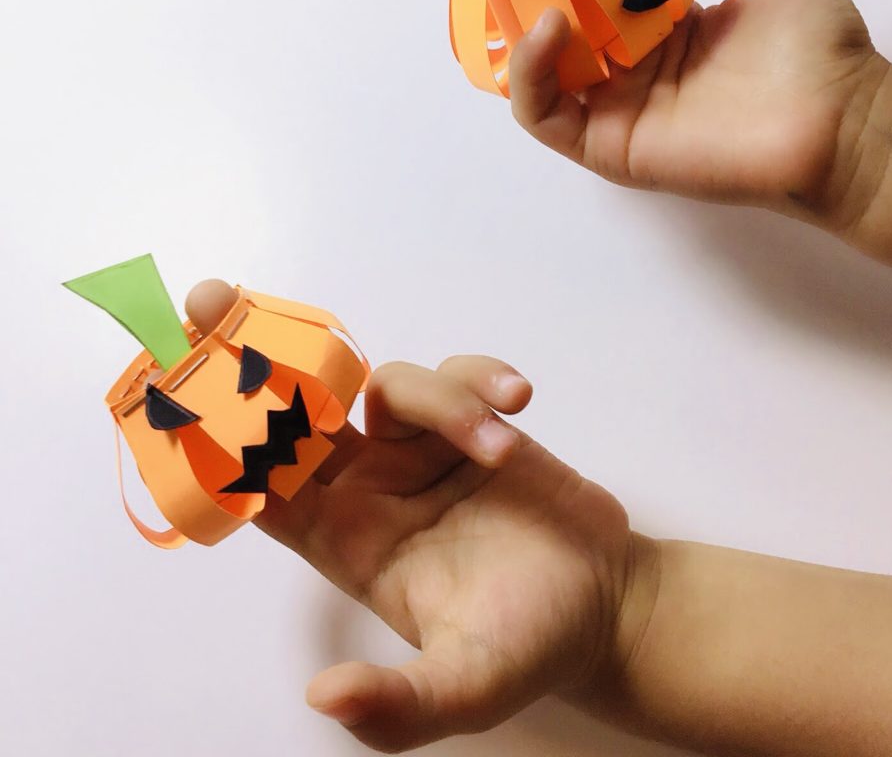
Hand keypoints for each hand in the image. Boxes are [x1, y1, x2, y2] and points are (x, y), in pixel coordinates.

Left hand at [186, 280, 639, 752]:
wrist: (602, 604)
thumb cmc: (527, 648)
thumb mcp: (465, 689)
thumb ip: (400, 705)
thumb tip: (324, 697)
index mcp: (346, 541)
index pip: (261, 484)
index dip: (215, 438)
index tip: (175, 387)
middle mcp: (372, 486)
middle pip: (295, 409)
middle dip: (251, 356)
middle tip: (210, 298)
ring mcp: (421, 449)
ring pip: (393, 385)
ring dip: (442, 400)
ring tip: (501, 447)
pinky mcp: (474, 424)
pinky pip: (458, 375)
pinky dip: (482, 378)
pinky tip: (517, 400)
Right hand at [510, 0, 891, 220]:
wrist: (842, 126)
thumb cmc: (821, 52)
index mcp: (668, 29)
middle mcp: (636, 69)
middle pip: (563, 25)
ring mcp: (619, 110)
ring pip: (542, 72)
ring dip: (525, 26)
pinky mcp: (610, 146)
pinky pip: (544, 117)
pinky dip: (530, 75)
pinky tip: (550, 28)